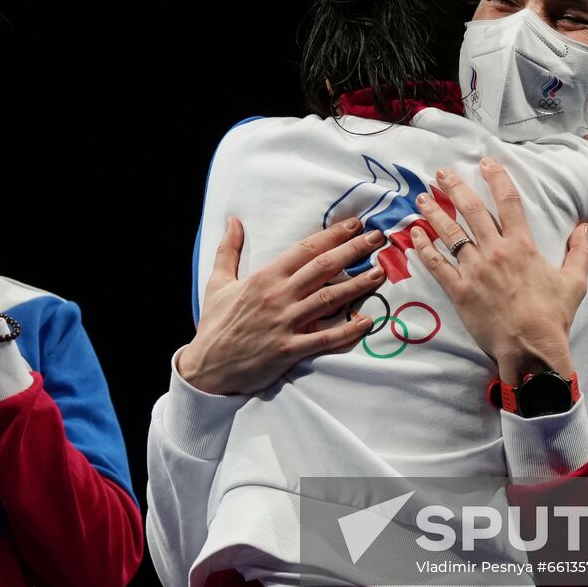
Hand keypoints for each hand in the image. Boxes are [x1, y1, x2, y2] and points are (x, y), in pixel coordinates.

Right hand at [178, 217, 389, 394]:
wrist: (207, 365)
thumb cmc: (215, 323)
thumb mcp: (218, 282)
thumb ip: (229, 250)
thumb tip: (233, 221)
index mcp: (264, 277)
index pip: (305, 249)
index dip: (332, 235)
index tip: (354, 224)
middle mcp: (278, 296)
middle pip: (323, 268)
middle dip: (353, 250)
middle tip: (378, 238)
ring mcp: (286, 323)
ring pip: (328, 299)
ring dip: (357, 285)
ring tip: (380, 273)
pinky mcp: (290, 349)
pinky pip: (324, 338)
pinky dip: (347, 331)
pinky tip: (367, 321)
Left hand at [408, 158, 587, 385]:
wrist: (531, 348)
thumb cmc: (553, 316)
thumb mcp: (574, 281)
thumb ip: (578, 251)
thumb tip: (583, 227)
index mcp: (522, 245)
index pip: (508, 201)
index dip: (495, 177)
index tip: (484, 162)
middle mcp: (495, 252)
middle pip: (471, 210)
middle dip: (454, 188)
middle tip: (440, 173)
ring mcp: (474, 270)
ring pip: (450, 233)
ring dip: (434, 212)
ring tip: (422, 197)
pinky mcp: (459, 291)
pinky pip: (437, 264)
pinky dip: (424, 247)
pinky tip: (415, 234)